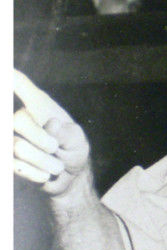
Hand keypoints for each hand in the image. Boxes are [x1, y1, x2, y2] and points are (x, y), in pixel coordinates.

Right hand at [13, 69, 90, 195]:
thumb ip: (67, 133)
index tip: (6, 71)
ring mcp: (9, 138)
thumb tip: (51, 125)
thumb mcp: (77, 140)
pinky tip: (44, 174)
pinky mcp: (7, 159)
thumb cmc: (72, 150)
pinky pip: (14, 166)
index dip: (9, 76)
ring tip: (56, 165)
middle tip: (56, 149)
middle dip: (43, 140)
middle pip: (18, 120)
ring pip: (17, 146)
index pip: (17, 83)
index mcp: (38, 105)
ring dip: (44, 161)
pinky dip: (35, 173)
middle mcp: (19, 118)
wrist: (68, 177)